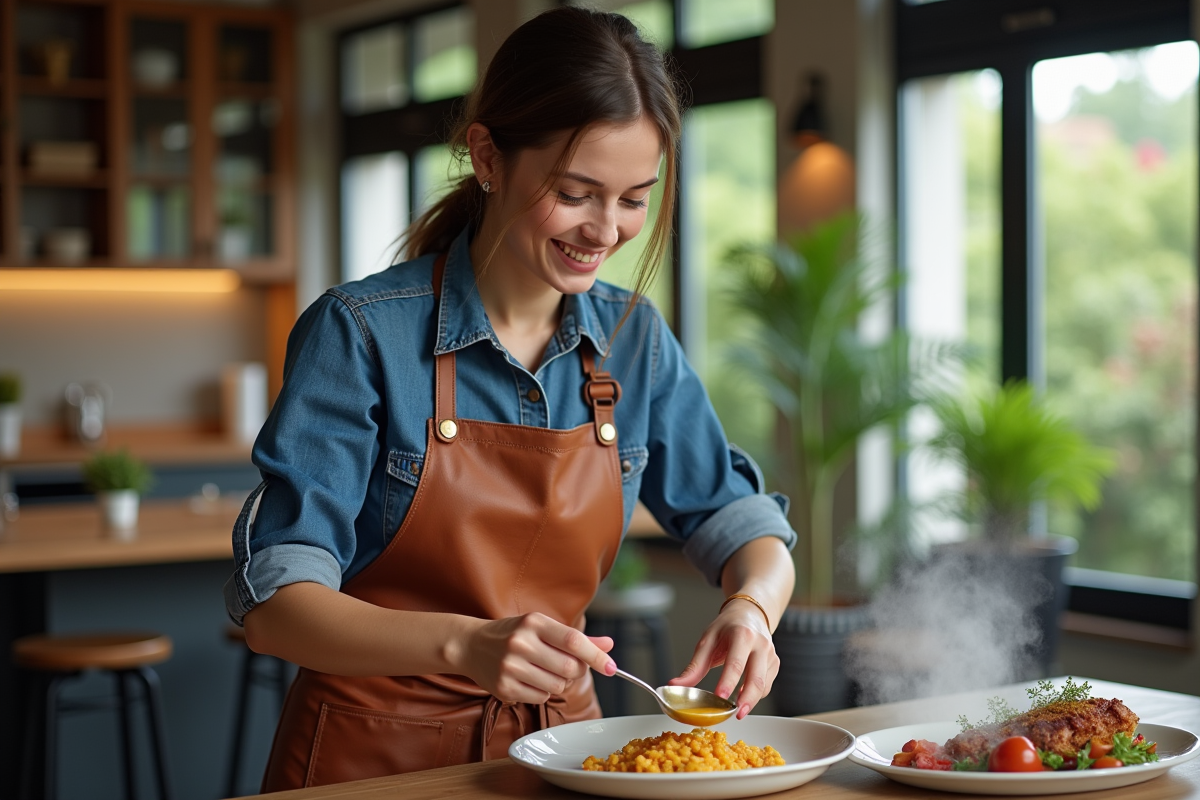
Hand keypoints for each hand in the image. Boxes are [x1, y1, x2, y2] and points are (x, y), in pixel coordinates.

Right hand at [457, 612, 615, 703]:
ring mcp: (510, 667)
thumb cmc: (514, 634)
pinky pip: (540, 697)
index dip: (596, 655)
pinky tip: (529, 679)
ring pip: (557, 686)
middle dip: (576, 671)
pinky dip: (542, 691)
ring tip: (543, 670)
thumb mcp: (542, 628)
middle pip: (569, 668)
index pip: (573, 640)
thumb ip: (577, 639)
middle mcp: (521, 643)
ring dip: (559, 682)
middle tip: (568, 666)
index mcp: (534, 623)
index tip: (611, 667)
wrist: (471, 645)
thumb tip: (609, 646)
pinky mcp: (504, 688)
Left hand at [668, 600, 777, 719]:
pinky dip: (756, 695)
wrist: (749, 614)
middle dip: (747, 699)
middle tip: (736, 714)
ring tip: (737, 710)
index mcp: (742, 634)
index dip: (728, 681)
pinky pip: (767, 685)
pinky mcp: (775, 664)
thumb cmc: (727, 627)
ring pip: (764, 685)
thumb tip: (676, 684)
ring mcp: (770, 654)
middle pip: (756, 677)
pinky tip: (744, 697)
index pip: (735, 662)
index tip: (720, 696)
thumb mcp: (707, 640)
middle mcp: (760, 644)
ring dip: (751, 700)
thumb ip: (694, 666)